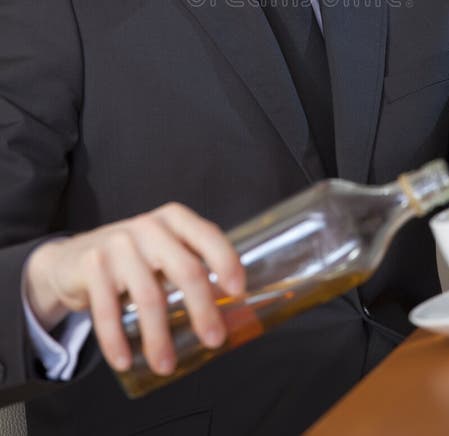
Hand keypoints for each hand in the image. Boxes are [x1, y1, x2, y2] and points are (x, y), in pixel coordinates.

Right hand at [24, 203, 244, 376]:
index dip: (227, 262)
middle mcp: (149, 226)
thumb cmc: (134, 259)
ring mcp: (119, 244)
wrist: (74, 257)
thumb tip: (231, 310)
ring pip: (149, 296)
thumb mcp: (163, 249)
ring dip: (160, 338)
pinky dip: (116, 341)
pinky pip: (108, 311)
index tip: (238, 292)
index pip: (208, 236)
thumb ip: (191, 265)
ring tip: (167, 366)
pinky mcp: (93, 265)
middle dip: (203, 310)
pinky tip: (125, 360)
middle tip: (214, 340)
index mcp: (174, 219)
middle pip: (186, 270)